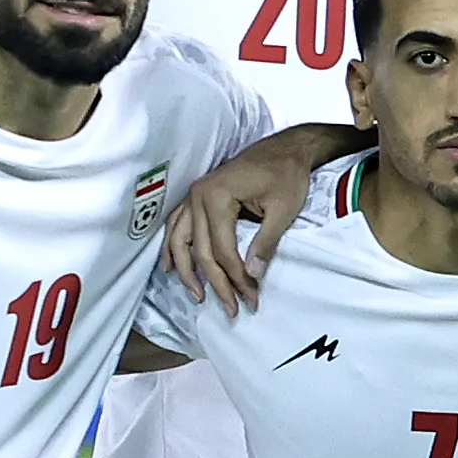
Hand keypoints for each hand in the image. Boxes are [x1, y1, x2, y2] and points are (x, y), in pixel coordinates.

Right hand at [161, 127, 336, 310]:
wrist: (285, 149)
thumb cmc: (286, 175)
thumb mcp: (283, 210)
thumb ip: (266, 243)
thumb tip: (253, 275)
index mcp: (218, 196)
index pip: (223, 249)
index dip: (236, 277)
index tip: (251, 297)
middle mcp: (198, 196)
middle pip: (201, 250)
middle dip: (217, 282)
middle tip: (231, 308)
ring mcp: (193, 195)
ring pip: (180, 240)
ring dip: (187, 271)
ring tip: (198, 296)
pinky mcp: (196, 197)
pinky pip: (177, 226)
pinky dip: (172, 248)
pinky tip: (170, 267)